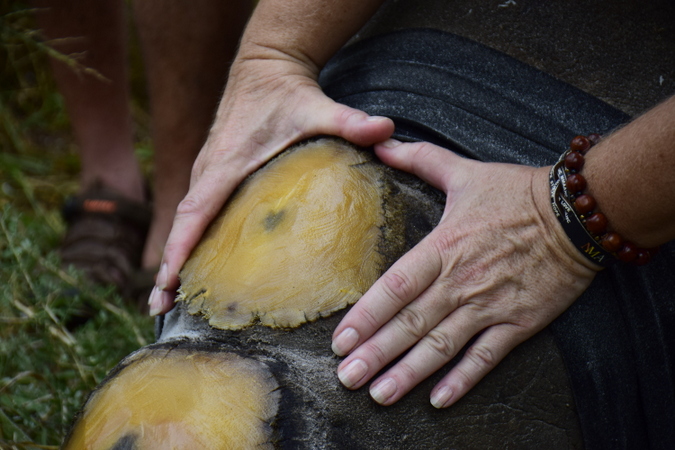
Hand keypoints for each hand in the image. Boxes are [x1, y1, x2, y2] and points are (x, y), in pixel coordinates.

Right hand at [148, 57, 393, 314]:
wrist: (264, 67)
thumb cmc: (287, 92)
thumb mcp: (318, 107)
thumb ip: (350, 122)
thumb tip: (387, 129)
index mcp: (227, 163)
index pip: (196, 211)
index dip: (180, 247)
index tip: (168, 282)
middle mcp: (209, 170)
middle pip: (182, 225)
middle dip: (167, 267)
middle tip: (160, 309)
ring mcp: (207, 172)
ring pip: (186, 222)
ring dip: (173, 259)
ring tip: (167, 303)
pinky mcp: (213, 174)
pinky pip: (195, 214)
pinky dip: (187, 242)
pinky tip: (192, 271)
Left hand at [331, 139, 599, 407]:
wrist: (578, 213)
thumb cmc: (516, 192)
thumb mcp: (464, 171)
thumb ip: (419, 159)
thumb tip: (381, 142)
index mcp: (443, 247)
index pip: (394, 287)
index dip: (366, 315)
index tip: (341, 339)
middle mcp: (460, 282)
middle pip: (411, 324)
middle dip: (376, 353)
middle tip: (346, 378)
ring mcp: (490, 305)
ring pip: (442, 346)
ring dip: (409, 373)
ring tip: (380, 394)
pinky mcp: (519, 322)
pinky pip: (486, 357)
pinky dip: (463, 379)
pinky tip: (438, 399)